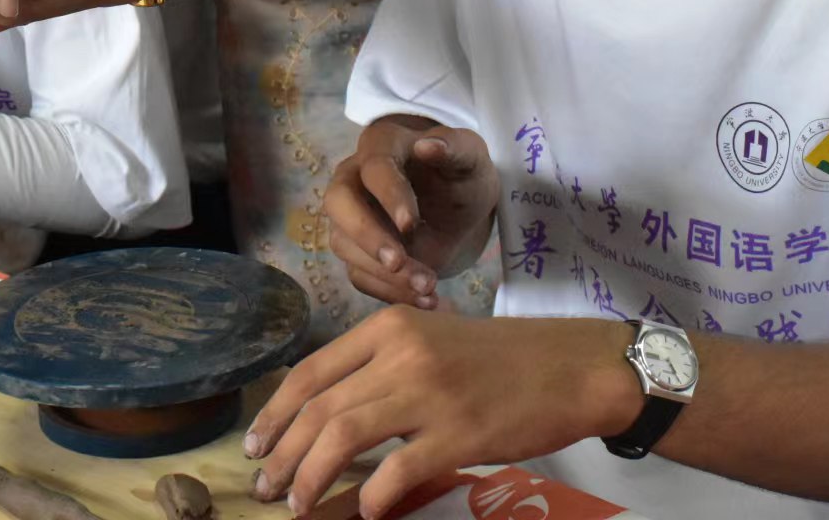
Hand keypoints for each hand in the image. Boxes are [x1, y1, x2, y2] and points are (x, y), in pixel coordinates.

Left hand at [244, 309, 636, 518]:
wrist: (572, 367)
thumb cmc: (503, 358)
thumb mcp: (433, 339)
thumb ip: (382, 366)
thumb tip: (329, 412)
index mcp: (390, 327)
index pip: (311, 371)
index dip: (275, 414)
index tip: (256, 445)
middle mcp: (402, 355)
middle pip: (319, 409)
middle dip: (283, 455)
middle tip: (265, 488)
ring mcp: (430, 394)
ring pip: (343, 438)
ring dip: (310, 478)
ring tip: (297, 506)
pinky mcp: (459, 434)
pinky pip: (395, 471)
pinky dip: (371, 496)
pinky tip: (366, 511)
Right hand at [321, 119, 499, 309]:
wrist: (460, 208)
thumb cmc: (461, 174)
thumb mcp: (470, 157)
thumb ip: (455, 148)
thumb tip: (427, 145)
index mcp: (381, 147)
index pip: (374, 168)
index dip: (389, 195)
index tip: (412, 223)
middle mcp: (354, 179)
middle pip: (338, 203)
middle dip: (366, 236)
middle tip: (397, 262)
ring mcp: (350, 217)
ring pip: (346, 245)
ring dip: (383, 272)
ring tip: (429, 286)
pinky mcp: (358, 252)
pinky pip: (360, 275)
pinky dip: (389, 292)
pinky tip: (424, 299)